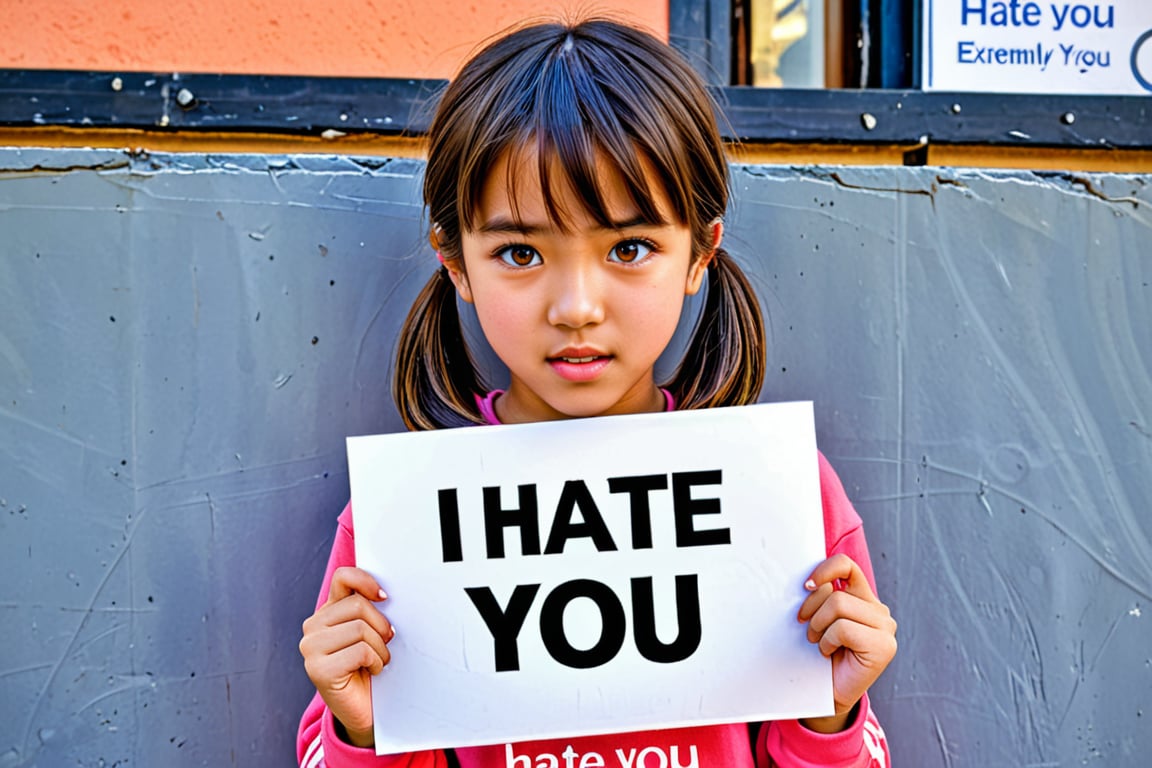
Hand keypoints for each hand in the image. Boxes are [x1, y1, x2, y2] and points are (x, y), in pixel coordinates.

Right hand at [299, 566, 393, 746]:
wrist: (365, 708)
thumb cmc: (370, 665)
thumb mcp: (369, 631)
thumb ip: (368, 608)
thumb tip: (384, 592)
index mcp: (326, 612)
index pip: (343, 578)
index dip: (366, 581)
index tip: (384, 597)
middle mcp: (312, 627)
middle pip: (358, 605)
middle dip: (381, 626)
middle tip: (384, 644)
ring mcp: (311, 648)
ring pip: (361, 628)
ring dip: (380, 648)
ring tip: (377, 661)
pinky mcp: (318, 669)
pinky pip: (361, 651)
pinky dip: (375, 662)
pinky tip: (371, 671)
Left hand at [797, 553, 896, 732]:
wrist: (828, 693)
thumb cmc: (820, 655)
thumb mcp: (819, 618)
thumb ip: (821, 596)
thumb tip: (807, 582)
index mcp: (864, 598)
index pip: (847, 566)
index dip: (825, 569)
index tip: (806, 585)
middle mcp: (879, 611)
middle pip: (835, 592)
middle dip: (811, 610)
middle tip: (808, 630)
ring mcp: (885, 628)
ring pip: (838, 606)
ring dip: (818, 626)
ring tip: (818, 642)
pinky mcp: (884, 646)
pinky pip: (843, 628)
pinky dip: (828, 641)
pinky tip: (829, 653)